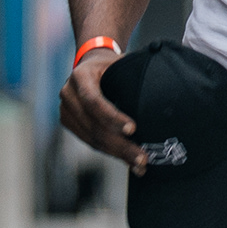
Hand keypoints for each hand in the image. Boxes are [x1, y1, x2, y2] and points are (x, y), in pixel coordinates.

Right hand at [61, 45, 140, 166]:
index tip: (132, 129)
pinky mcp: (69, 123)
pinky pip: (90, 141)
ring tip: (138, 163)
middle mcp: (68, 94)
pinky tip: (127, 160)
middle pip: (93, 126)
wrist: (90, 65)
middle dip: (119, 145)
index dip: (112, 117)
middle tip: (141, 157)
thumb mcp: (119, 64)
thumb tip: (161, 94)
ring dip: (116, 153)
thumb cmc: (110, 65)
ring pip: (92, 138)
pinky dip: (109, 151)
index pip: (93, 100)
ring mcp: (66, 110)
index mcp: (80, 75)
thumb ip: (131, 76)